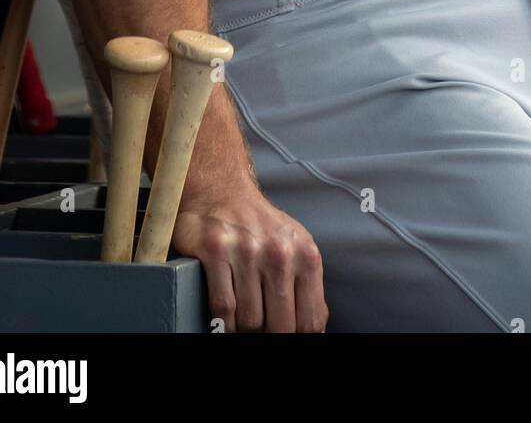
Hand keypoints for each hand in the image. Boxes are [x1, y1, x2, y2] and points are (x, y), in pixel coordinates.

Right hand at [173, 183, 328, 332]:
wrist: (222, 190)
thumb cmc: (261, 227)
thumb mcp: (295, 247)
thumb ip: (307, 286)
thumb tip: (315, 328)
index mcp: (305, 255)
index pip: (309, 321)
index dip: (297, 340)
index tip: (284, 338)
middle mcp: (279, 252)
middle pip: (280, 326)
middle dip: (270, 336)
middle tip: (262, 333)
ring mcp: (246, 251)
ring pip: (249, 320)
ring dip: (244, 330)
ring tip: (242, 325)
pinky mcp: (216, 250)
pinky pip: (223, 306)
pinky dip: (223, 323)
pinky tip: (224, 321)